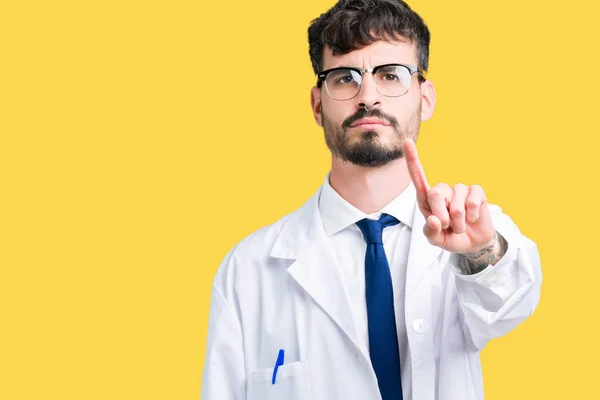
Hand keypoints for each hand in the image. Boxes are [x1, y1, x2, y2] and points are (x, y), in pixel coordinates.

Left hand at [403, 138, 494, 253]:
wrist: (473, 243)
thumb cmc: (450, 237)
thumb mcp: (436, 240)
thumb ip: (431, 232)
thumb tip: (434, 219)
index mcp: (427, 200)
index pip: (418, 177)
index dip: (412, 160)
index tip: (407, 141)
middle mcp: (442, 191)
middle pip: (435, 194)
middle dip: (442, 216)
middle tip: (448, 226)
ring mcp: (459, 190)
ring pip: (456, 205)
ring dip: (458, 222)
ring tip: (460, 225)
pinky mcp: (476, 192)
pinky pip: (472, 202)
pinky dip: (472, 216)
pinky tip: (472, 218)